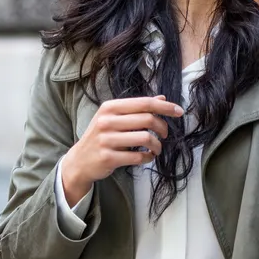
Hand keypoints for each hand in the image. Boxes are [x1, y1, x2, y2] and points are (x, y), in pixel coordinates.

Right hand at [60, 95, 182, 204]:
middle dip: (162, 127)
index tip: (179, 111)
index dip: (165, 106)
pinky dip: (148, 157)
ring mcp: (106, 140)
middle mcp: (106, 121)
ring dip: (157, 145)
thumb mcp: (114, 117)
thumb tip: (161, 98)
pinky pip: (138, 157)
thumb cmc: (101, 136)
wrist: (79, 161)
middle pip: (147, 119)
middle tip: (165, 134)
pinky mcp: (108, 158)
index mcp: (110, 108)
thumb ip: (137, 108)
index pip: (144, 103)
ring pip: (145, 138)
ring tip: (157, 148)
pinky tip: (148, 157)